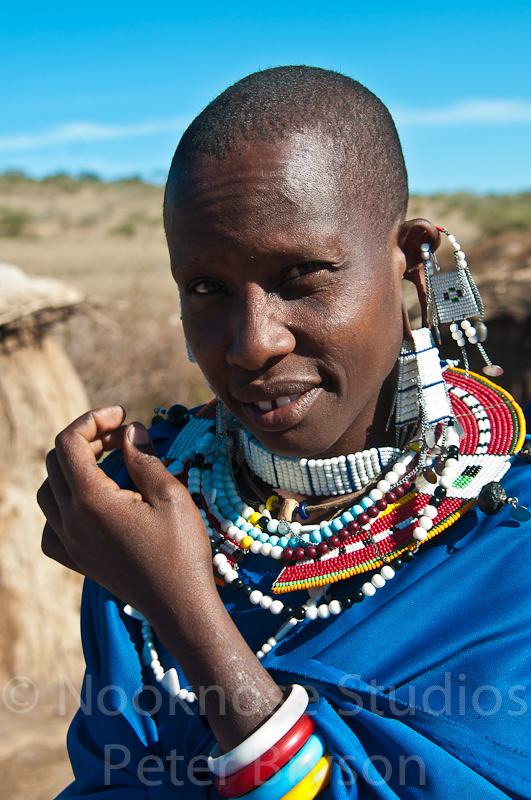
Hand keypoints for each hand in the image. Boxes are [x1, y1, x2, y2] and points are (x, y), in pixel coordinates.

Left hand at [37, 406, 214, 621]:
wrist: (179, 605)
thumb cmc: (181, 550)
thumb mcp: (171, 495)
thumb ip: (144, 457)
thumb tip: (130, 429)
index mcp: (91, 501)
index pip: (69, 443)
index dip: (93, 419)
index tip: (122, 415)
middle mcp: (70, 521)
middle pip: (56, 462)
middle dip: (86, 440)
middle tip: (121, 438)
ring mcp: (69, 543)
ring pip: (49, 491)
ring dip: (72, 469)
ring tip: (107, 466)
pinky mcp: (75, 560)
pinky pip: (51, 524)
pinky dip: (63, 505)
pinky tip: (91, 505)